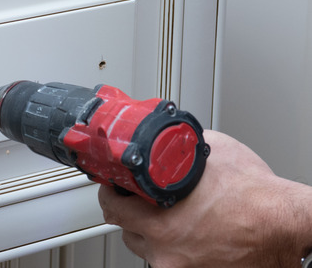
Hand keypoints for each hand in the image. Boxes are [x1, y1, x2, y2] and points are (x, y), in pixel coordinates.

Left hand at [99, 130, 311, 266]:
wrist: (286, 223)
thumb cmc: (256, 194)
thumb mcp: (208, 152)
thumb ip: (176, 149)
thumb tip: (162, 141)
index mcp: (160, 222)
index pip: (111, 207)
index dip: (111, 191)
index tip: (114, 185)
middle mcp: (166, 251)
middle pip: (125, 229)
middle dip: (131, 211)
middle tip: (141, 198)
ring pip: (147, 248)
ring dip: (151, 232)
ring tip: (171, 215)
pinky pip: (170, 260)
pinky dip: (174, 246)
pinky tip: (188, 231)